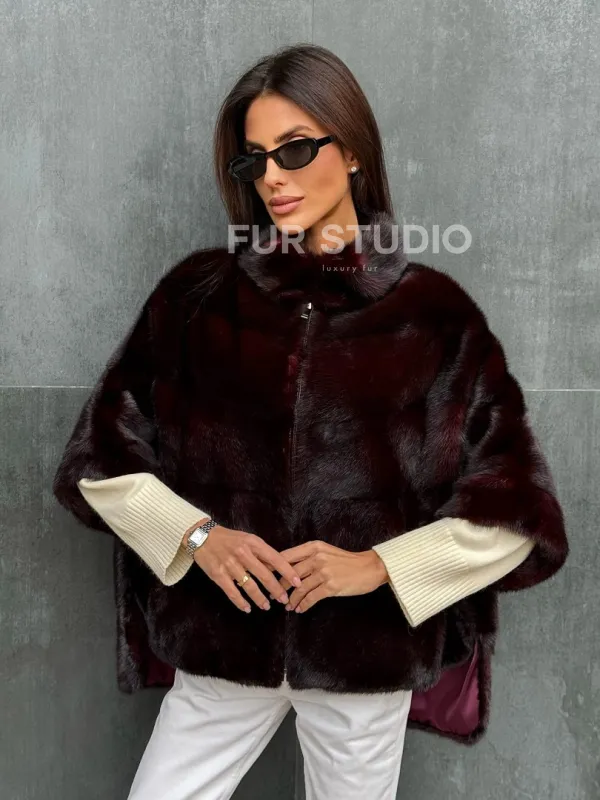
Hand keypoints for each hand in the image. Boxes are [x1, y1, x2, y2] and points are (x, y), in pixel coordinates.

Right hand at [188, 523, 302, 613]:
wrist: (203, 536)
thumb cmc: (229, 539)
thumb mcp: (248, 539)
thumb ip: (261, 553)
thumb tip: (278, 569)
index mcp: (253, 543)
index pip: (275, 558)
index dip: (288, 572)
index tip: (297, 583)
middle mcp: (243, 553)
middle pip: (264, 575)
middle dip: (276, 589)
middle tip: (284, 600)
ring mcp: (230, 565)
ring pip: (249, 586)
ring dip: (259, 599)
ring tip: (266, 607)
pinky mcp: (218, 575)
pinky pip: (232, 592)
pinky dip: (241, 602)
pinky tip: (247, 608)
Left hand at [270, 541, 388, 612]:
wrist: (369, 568)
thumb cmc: (347, 561)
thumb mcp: (326, 552)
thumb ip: (309, 556)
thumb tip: (288, 568)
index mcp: (314, 547)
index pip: (286, 556)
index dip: (272, 566)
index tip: (263, 576)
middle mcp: (317, 557)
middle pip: (290, 574)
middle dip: (280, 587)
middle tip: (275, 596)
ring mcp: (324, 572)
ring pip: (299, 588)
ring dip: (291, 599)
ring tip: (288, 606)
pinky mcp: (331, 586)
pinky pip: (311, 598)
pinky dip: (303, 605)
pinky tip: (300, 609)